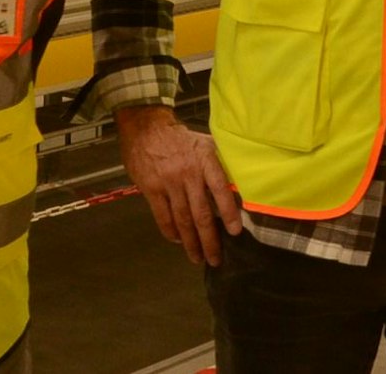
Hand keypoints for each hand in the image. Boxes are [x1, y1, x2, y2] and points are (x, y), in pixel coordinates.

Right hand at [114, 104, 242, 265]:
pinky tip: (177, 240)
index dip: (229, 212)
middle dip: (209, 239)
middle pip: (201, 213)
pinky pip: (162, 215)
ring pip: (182, 219)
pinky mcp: (151, 188)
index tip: (235, 232)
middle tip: (215, 258)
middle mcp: (188, 174)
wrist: (145, 126)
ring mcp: (168, 182)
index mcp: (205, 161)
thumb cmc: (180, 137)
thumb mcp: (205, 143)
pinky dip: (170, 231)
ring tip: (197, 257)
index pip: (220, 190)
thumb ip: (220, 162)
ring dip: (190, 242)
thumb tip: (240, 183)